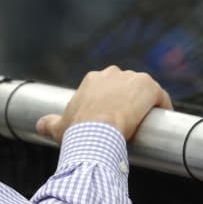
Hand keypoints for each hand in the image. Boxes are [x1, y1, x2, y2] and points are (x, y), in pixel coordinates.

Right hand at [36, 65, 172, 142]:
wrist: (97, 130)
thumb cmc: (78, 129)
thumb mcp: (60, 127)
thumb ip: (50, 123)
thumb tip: (39, 125)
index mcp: (93, 79)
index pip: (109, 88)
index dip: (112, 103)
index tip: (114, 119)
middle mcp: (112, 73)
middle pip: (127, 86)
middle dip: (129, 101)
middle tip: (129, 122)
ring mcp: (132, 78)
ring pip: (144, 90)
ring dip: (146, 103)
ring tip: (147, 122)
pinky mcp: (148, 86)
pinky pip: (159, 96)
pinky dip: (162, 106)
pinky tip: (162, 118)